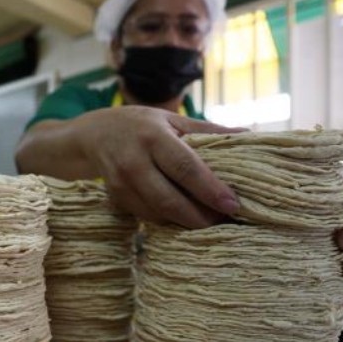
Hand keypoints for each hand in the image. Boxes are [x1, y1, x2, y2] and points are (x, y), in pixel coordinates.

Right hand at [79, 105, 241, 228]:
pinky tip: (184, 217)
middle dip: (200, 217)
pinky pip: (147, 216)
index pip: (185, 168)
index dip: (210, 189)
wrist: (93, 134)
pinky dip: (168, 220)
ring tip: (210, 222)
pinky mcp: (116, 199)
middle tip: (225, 222)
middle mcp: (134, 162)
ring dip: (185, 222)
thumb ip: (208, 131)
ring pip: (158, 213)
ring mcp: (121, 184)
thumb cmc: (140, 124)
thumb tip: (250, 136)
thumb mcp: (172, 119)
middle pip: (170, 199)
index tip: (233, 204)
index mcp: (153, 137)